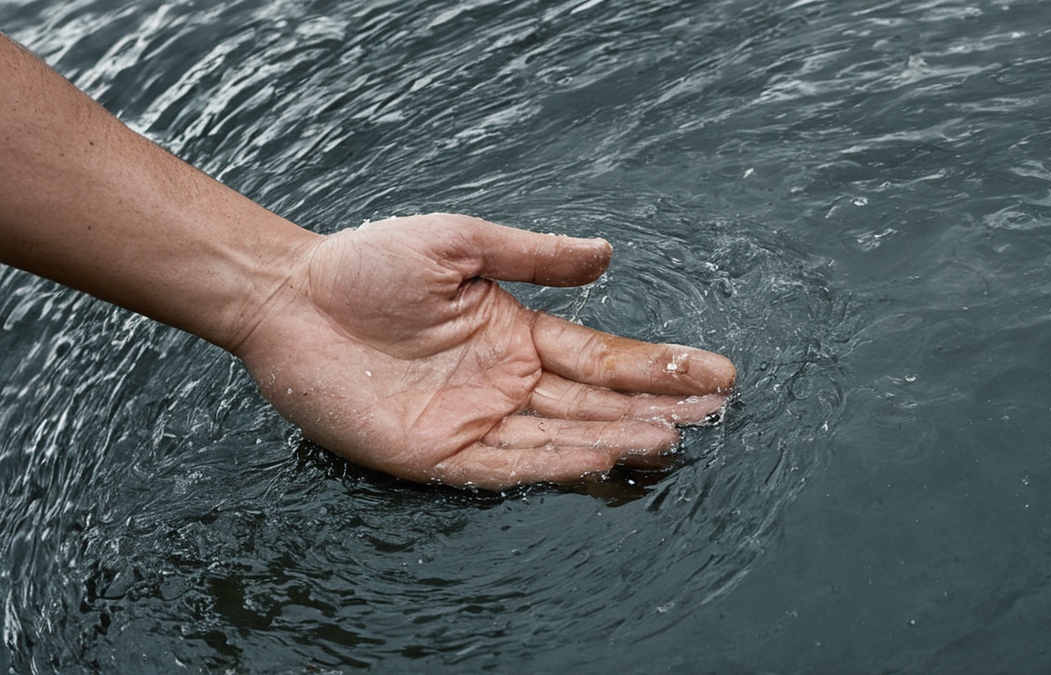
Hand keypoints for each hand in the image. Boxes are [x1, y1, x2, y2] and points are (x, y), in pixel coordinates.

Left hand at [234, 214, 736, 488]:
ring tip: (671, 439)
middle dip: (654, 407)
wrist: (289, 298)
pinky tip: (600, 459)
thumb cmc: (368, 264)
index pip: (602, 356)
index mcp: (517, 334)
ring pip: (561, 436)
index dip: (658, 365)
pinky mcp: (437, 453)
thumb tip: (607, 257)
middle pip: (594, 402)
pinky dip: (555, 464)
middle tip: (713, 414)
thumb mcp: (461, 242)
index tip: (715, 373)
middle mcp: (506, 382)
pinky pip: (507, 463)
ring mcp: (475, 420)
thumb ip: (534, 256)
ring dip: (617, 438)